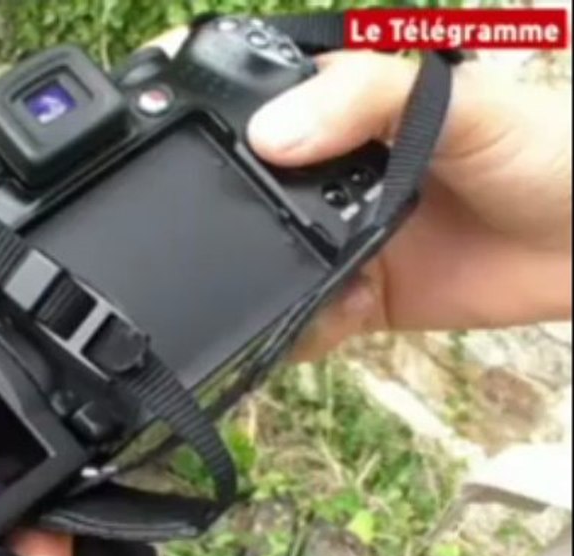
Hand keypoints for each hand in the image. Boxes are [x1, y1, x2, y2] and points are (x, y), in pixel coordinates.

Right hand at [151, 29, 571, 359]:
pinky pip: (308, 321)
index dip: (198, 119)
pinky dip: (299, 330)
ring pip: (267, 264)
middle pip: (244, 197)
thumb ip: (365, 99)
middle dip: (218, 218)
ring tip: (254, 288)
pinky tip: (320, 319)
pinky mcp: (362, 298)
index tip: (147, 134)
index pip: (251, 108)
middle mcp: (328, 176)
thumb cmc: (544, 150)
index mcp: (340, 112)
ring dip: (256, 281)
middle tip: (195, 236)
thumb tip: (270, 135)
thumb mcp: (459, 101)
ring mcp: (341, 240)